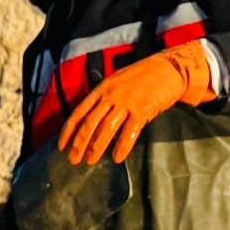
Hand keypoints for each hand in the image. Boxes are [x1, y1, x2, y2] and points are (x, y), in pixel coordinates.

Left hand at [58, 42, 216, 166]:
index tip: (62, 146)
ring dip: (97, 147)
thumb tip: (88, 120)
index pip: (79, 112)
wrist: (168, 69)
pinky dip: (123, 146)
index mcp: (101, 89)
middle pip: (90, 123)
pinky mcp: (143, 109)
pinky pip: (130, 132)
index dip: (69, 131)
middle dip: (80, 143)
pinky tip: (117, 158)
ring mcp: (127, 102)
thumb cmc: (141, 77)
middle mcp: (111, 96)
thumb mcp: (115, 82)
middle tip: (74, 159)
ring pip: (107, 129)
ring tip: (90, 161)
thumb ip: (102, 99)